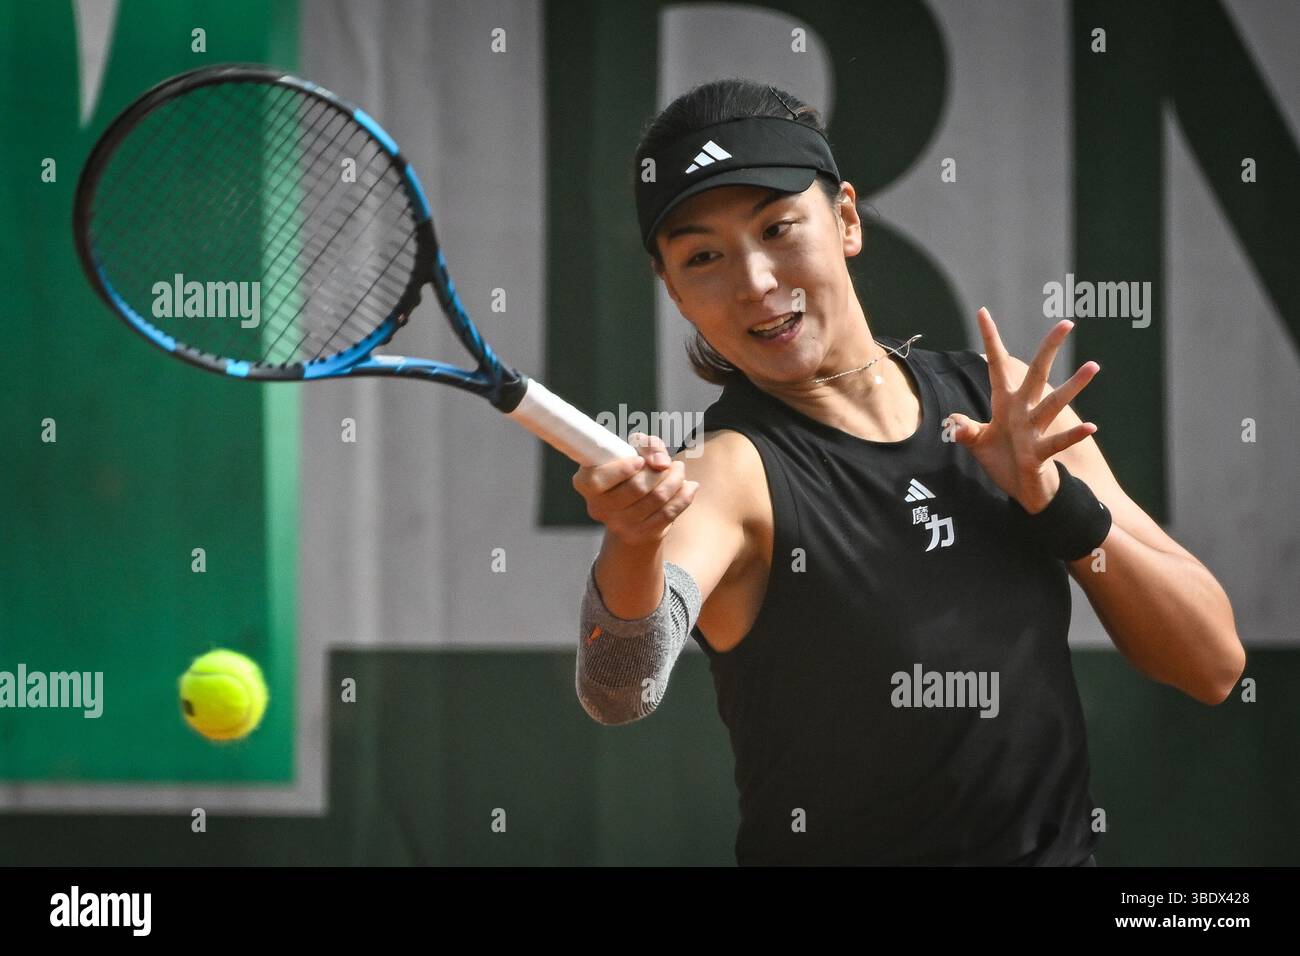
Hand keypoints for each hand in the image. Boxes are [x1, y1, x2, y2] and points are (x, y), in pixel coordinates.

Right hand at [571, 432, 700, 546]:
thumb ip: (647, 445)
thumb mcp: (633, 448)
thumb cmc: (630, 469)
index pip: (600, 480)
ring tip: (680, 470)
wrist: (633, 506)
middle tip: (671, 463)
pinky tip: (690, 487)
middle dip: (660, 471)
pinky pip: (668, 514)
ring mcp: (618, 525)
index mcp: (586, 483)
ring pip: (657, 499)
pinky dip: (684, 497)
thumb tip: (662, 463)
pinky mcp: (640, 535)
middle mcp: (598, 507)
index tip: (639, 461)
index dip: (622, 470)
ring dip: (676, 480)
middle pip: (637, 487)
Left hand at [943, 307, 1099, 512]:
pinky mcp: (1040, 453)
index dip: (989, 340)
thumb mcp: (978, 444)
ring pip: (1054, 403)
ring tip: (1093, 366)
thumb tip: (953, 422)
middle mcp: (1022, 410)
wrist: (1022, 491)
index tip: (982, 311)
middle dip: (1049, 349)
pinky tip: (1091, 427)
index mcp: (1005, 403)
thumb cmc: (1004, 462)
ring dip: (1073, 386)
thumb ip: (965, 430)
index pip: (995, 365)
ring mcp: (1034, 430)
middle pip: (1036, 374)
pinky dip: (1073, 435)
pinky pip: (1058, 441)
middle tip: (1066, 323)